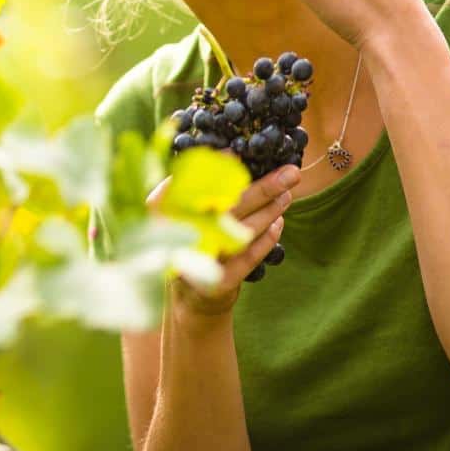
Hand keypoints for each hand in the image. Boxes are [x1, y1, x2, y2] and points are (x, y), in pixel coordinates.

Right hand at [146, 164, 297, 319]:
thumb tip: (231, 156)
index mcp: (159, 215)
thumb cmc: (188, 242)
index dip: (211, 169)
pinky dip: (266, 238)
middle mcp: (177, 237)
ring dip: (269, 209)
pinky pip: (249, 256)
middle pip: (227, 206)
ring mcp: (200, 261)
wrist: (191, 297)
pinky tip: (279, 222)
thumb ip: (195, 189)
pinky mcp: (221, 282)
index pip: (188, 185)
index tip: (235, 153)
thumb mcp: (179, 213)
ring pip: (243, 229)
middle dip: (263, 187)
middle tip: (290, 172)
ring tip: (288, 192)